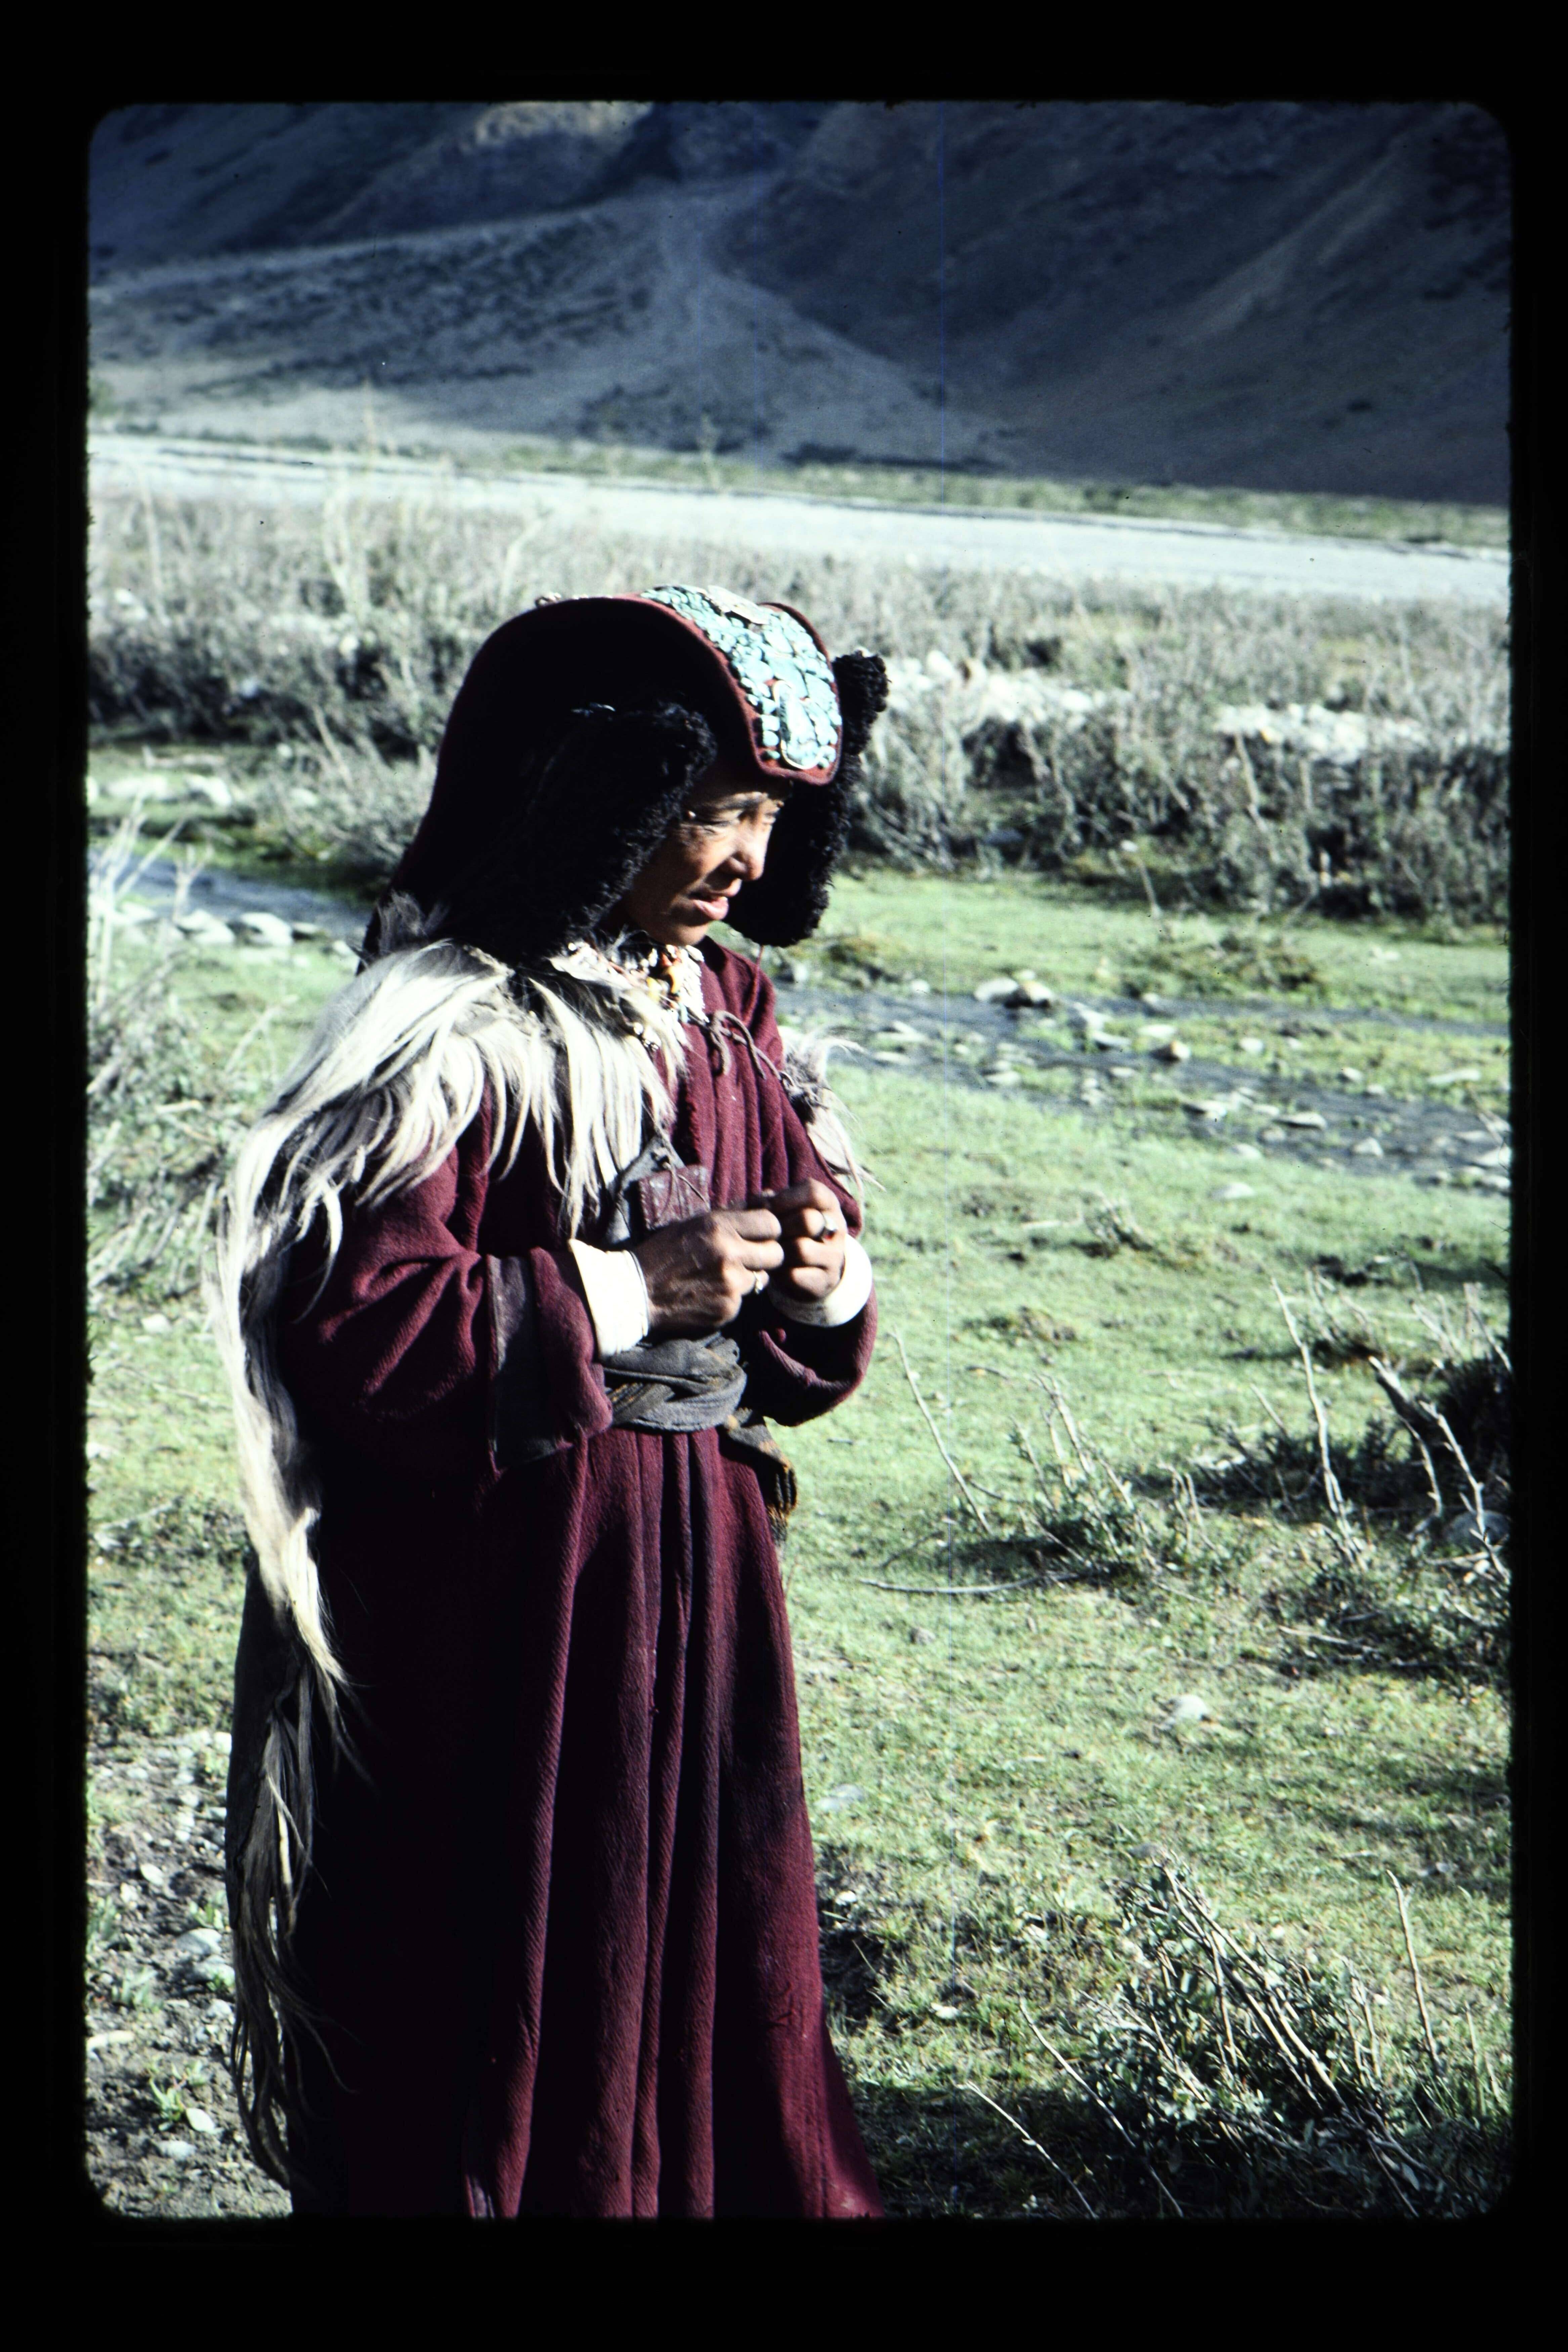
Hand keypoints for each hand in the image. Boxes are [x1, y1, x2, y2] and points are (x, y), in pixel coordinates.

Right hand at [632, 1207, 783, 1336]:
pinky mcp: (728, 1309)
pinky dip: (732, 1297)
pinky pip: (745, 1300)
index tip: (757, 1236)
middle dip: (766, 1256)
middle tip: (747, 1258)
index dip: (767, 1231)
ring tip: (720, 1276)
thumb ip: (733, 1213)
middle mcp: (728, 1253)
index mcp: (719, 1226)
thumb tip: (769, 1198)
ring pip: (762, 1278)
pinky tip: (710, 1293)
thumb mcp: (695, 1224)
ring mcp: (730, 1283)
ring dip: (747, 1278)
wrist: (637, 1292)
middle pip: (776, 1253)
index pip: (771, 1223)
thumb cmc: (665, 1253)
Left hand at [746, 1180, 847, 1303]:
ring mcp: (834, 1256)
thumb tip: (759, 1202)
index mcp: (829, 1204)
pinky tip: (774, 1267)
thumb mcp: (785, 1210)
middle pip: (808, 1221)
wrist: (812, 1267)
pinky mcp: (824, 1280)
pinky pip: (795, 1275)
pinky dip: (778, 1272)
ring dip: (778, 1250)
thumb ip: (770, 1201)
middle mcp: (837, 1228)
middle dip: (780, 1226)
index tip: (768, 1207)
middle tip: (767, 1233)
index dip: (786, 1198)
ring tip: (769, 1250)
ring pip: (801, 1250)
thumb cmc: (790, 1229)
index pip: (813, 1192)